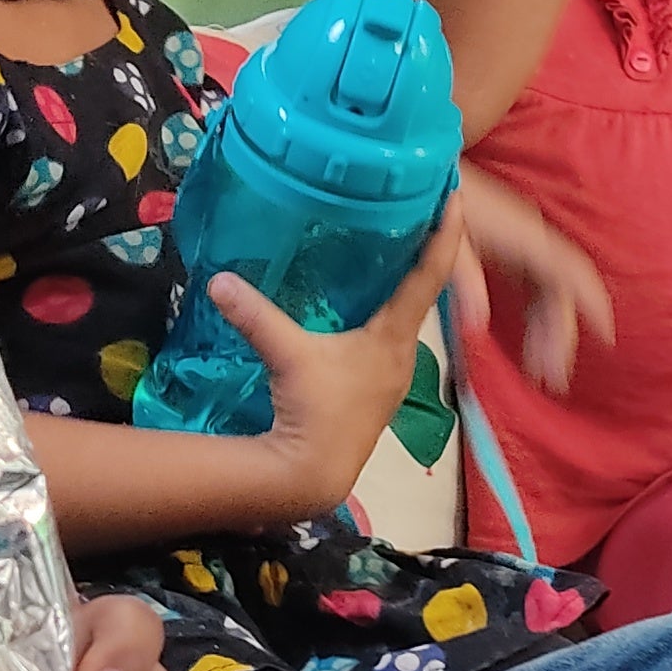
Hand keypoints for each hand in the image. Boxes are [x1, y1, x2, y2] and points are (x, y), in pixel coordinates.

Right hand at [213, 201, 466, 511]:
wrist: (315, 474)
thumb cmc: (313, 412)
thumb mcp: (285, 356)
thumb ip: (255, 315)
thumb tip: (218, 280)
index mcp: (394, 337)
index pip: (430, 275)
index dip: (445, 234)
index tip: (453, 196)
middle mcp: (404, 353)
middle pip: (426, 292)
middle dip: (425, 252)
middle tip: (418, 209)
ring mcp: (393, 376)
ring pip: (408, 318)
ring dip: (405, 286)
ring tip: (393, 250)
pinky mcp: (377, 390)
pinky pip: (391, 337)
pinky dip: (386, 313)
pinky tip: (364, 308)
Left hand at [456, 167, 613, 391]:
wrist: (425, 164)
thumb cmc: (439, 198)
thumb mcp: (447, 241)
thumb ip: (463, 280)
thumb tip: (477, 324)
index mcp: (523, 238)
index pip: (569, 273)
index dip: (591, 303)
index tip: (608, 335)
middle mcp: (532, 240)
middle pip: (560, 293)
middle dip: (561, 337)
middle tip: (551, 379)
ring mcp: (524, 243)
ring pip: (550, 293)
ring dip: (549, 332)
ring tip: (541, 373)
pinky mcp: (512, 247)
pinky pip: (537, 286)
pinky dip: (538, 316)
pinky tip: (532, 341)